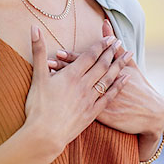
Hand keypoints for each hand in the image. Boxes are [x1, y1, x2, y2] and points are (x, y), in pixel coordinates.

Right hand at [24, 24, 129, 162]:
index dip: (100, 45)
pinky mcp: (92, 113)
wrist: (45, 135)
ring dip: (119, 65)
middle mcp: (84, 85)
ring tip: (128, 55)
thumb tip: (34, 27)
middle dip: (112, 52)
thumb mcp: (37, 77)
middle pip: (102, 65)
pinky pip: (109, 96)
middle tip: (120, 42)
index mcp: (71, 75)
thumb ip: (38, 51)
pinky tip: (126, 79)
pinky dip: (119, 86)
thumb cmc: (38, 107)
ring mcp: (90, 99)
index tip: (110, 38)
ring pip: (108, 79)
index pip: (89, 56)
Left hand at [49, 19, 163, 139]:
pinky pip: (80, 108)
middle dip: (63, 69)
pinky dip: (69, 103)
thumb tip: (105, 23)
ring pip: (77, 91)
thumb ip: (115, 46)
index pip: (87, 63)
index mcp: (109, 73)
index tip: (58, 51)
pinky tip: (56, 100)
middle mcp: (102, 86)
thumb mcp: (130, 66)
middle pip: (80, 76)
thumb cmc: (140, 87)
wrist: (150, 114)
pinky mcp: (100, 116)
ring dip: (62, 85)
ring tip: (48, 78)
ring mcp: (100, 102)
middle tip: (47, 63)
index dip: (72, 58)